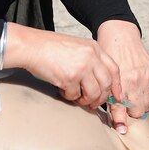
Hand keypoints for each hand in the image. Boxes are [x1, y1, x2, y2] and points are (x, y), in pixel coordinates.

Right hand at [3, 24, 121, 109]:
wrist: (31, 46)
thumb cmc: (51, 47)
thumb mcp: (77, 47)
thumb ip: (91, 61)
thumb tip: (100, 83)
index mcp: (94, 48)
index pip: (114, 70)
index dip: (117, 86)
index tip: (116, 97)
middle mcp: (91, 56)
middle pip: (106, 84)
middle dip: (101, 98)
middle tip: (92, 103)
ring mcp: (81, 67)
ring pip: (94, 93)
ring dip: (86, 100)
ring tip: (76, 97)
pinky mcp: (69, 77)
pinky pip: (75, 95)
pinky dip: (68, 96)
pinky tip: (61, 88)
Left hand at [97, 21, 148, 132]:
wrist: (119, 34)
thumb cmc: (107, 55)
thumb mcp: (103, 74)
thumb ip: (107, 93)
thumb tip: (112, 115)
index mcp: (117, 81)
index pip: (120, 108)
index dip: (120, 122)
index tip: (122, 131)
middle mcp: (132, 81)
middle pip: (136, 111)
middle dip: (130, 113)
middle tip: (126, 109)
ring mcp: (145, 77)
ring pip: (147, 105)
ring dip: (141, 106)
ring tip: (134, 100)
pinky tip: (146, 94)